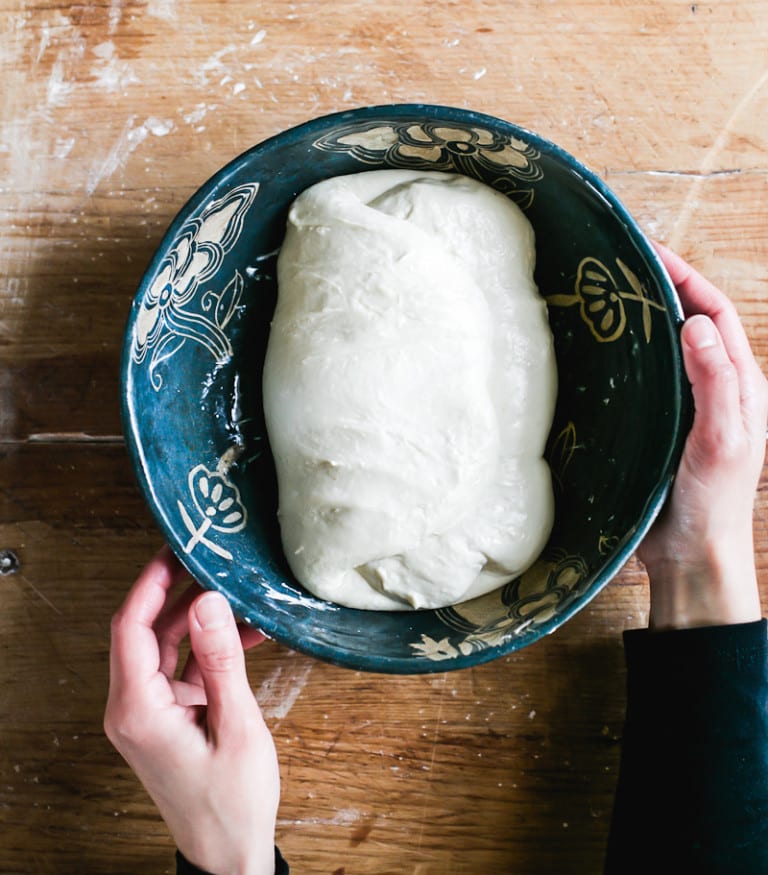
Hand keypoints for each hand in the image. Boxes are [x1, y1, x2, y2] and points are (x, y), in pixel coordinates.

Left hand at [104, 547, 278, 874]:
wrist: (228, 851)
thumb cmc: (232, 801)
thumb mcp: (237, 724)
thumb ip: (220, 659)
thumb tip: (207, 602)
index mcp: (139, 711)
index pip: (130, 628)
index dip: (149, 583)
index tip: (173, 551)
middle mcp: (133, 709)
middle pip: (145, 632)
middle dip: (177, 594)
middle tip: (209, 562)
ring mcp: (148, 714)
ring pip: (165, 647)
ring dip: (198, 621)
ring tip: (235, 596)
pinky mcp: (165, 717)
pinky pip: (181, 669)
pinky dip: (207, 650)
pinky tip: (243, 635)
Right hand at [637, 244, 767, 629]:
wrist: (692, 554)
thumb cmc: (713, 503)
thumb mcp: (722, 440)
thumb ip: (716, 382)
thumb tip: (693, 323)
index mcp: (740, 384)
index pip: (714, 313)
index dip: (686, 277)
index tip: (650, 252)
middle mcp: (715, 388)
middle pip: (692, 321)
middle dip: (664, 286)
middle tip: (623, 265)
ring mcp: (687, 406)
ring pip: (667, 347)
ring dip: (645, 318)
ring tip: (611, 296)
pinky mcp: (661, 424)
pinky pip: (647, 378)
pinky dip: (630, 355)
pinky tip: (604, 353)